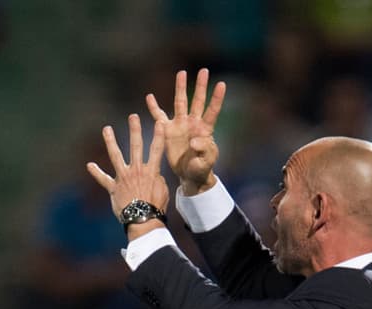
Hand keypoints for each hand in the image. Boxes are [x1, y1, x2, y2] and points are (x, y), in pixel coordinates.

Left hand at [86, 113, 169, 224]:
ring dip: (110, 141)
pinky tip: (89, 165)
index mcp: (150, 171)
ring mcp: (123, 178)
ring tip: (106, 129)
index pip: (156, 149)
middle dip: (134, 130)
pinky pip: (103, 179)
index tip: (159, 122)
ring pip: (116, 156)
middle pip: (136, 146)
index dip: (158, 135)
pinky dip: (96, 172)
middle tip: (133, 117)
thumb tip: (154, 173)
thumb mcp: (163, 190)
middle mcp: (136, 170)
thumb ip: (158, 178)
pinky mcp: (113, 188)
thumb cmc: (155, 206)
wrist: (142, 219)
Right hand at [146, 68, 225, 193]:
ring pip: (179, 103)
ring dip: (180, 88)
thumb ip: (203, 151)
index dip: (216, 98)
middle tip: (204, 70)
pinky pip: (159, 116)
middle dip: (201, 86)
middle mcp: (193, 123)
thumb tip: (193, 141)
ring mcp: (180, 125)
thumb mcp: (206, 162)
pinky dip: (154, 107)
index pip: (212, 111)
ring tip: (181, 73)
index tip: (221, 84)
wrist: (189, 175)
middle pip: (197, 101)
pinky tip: (149, 97)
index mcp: (205, 130)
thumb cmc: (201, 168)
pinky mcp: (167, 131)